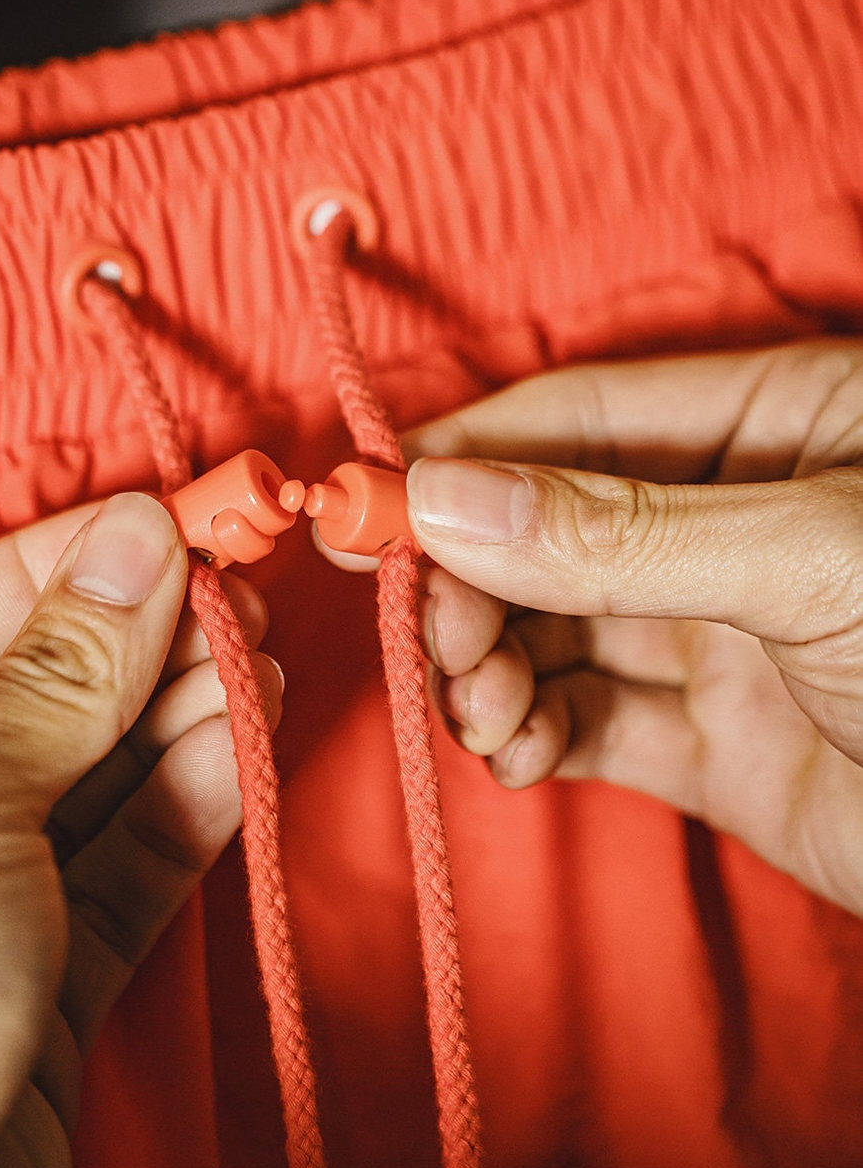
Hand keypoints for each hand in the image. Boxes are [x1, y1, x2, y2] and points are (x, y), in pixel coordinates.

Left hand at [0, 492, 280, 1167]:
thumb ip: (57, 674)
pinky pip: (123, 870)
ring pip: (88, 781)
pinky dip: (188, 806)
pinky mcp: (41, 988)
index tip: (165, 521)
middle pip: (24, 698)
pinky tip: (245, 738)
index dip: (60, 567)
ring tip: (259, 654)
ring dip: (178, 715)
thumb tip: (134, 546)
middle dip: (133, 641)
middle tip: (236, 586)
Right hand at [392, 341, 862, 917]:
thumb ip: (620, 534)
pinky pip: (586, 722)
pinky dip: (528, 735)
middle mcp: (732, 518)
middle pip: (543, 525)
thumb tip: (444, 496)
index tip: (358, 503)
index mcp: (773, 422)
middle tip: (432, 636)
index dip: (459, 454)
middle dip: (470, 580)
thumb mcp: (809, 560)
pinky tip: (515, 752)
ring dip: (487, 664)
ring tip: (484, 710)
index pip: (575, 415)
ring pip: (550, 627)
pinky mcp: (715, 745)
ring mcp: (721, 632)